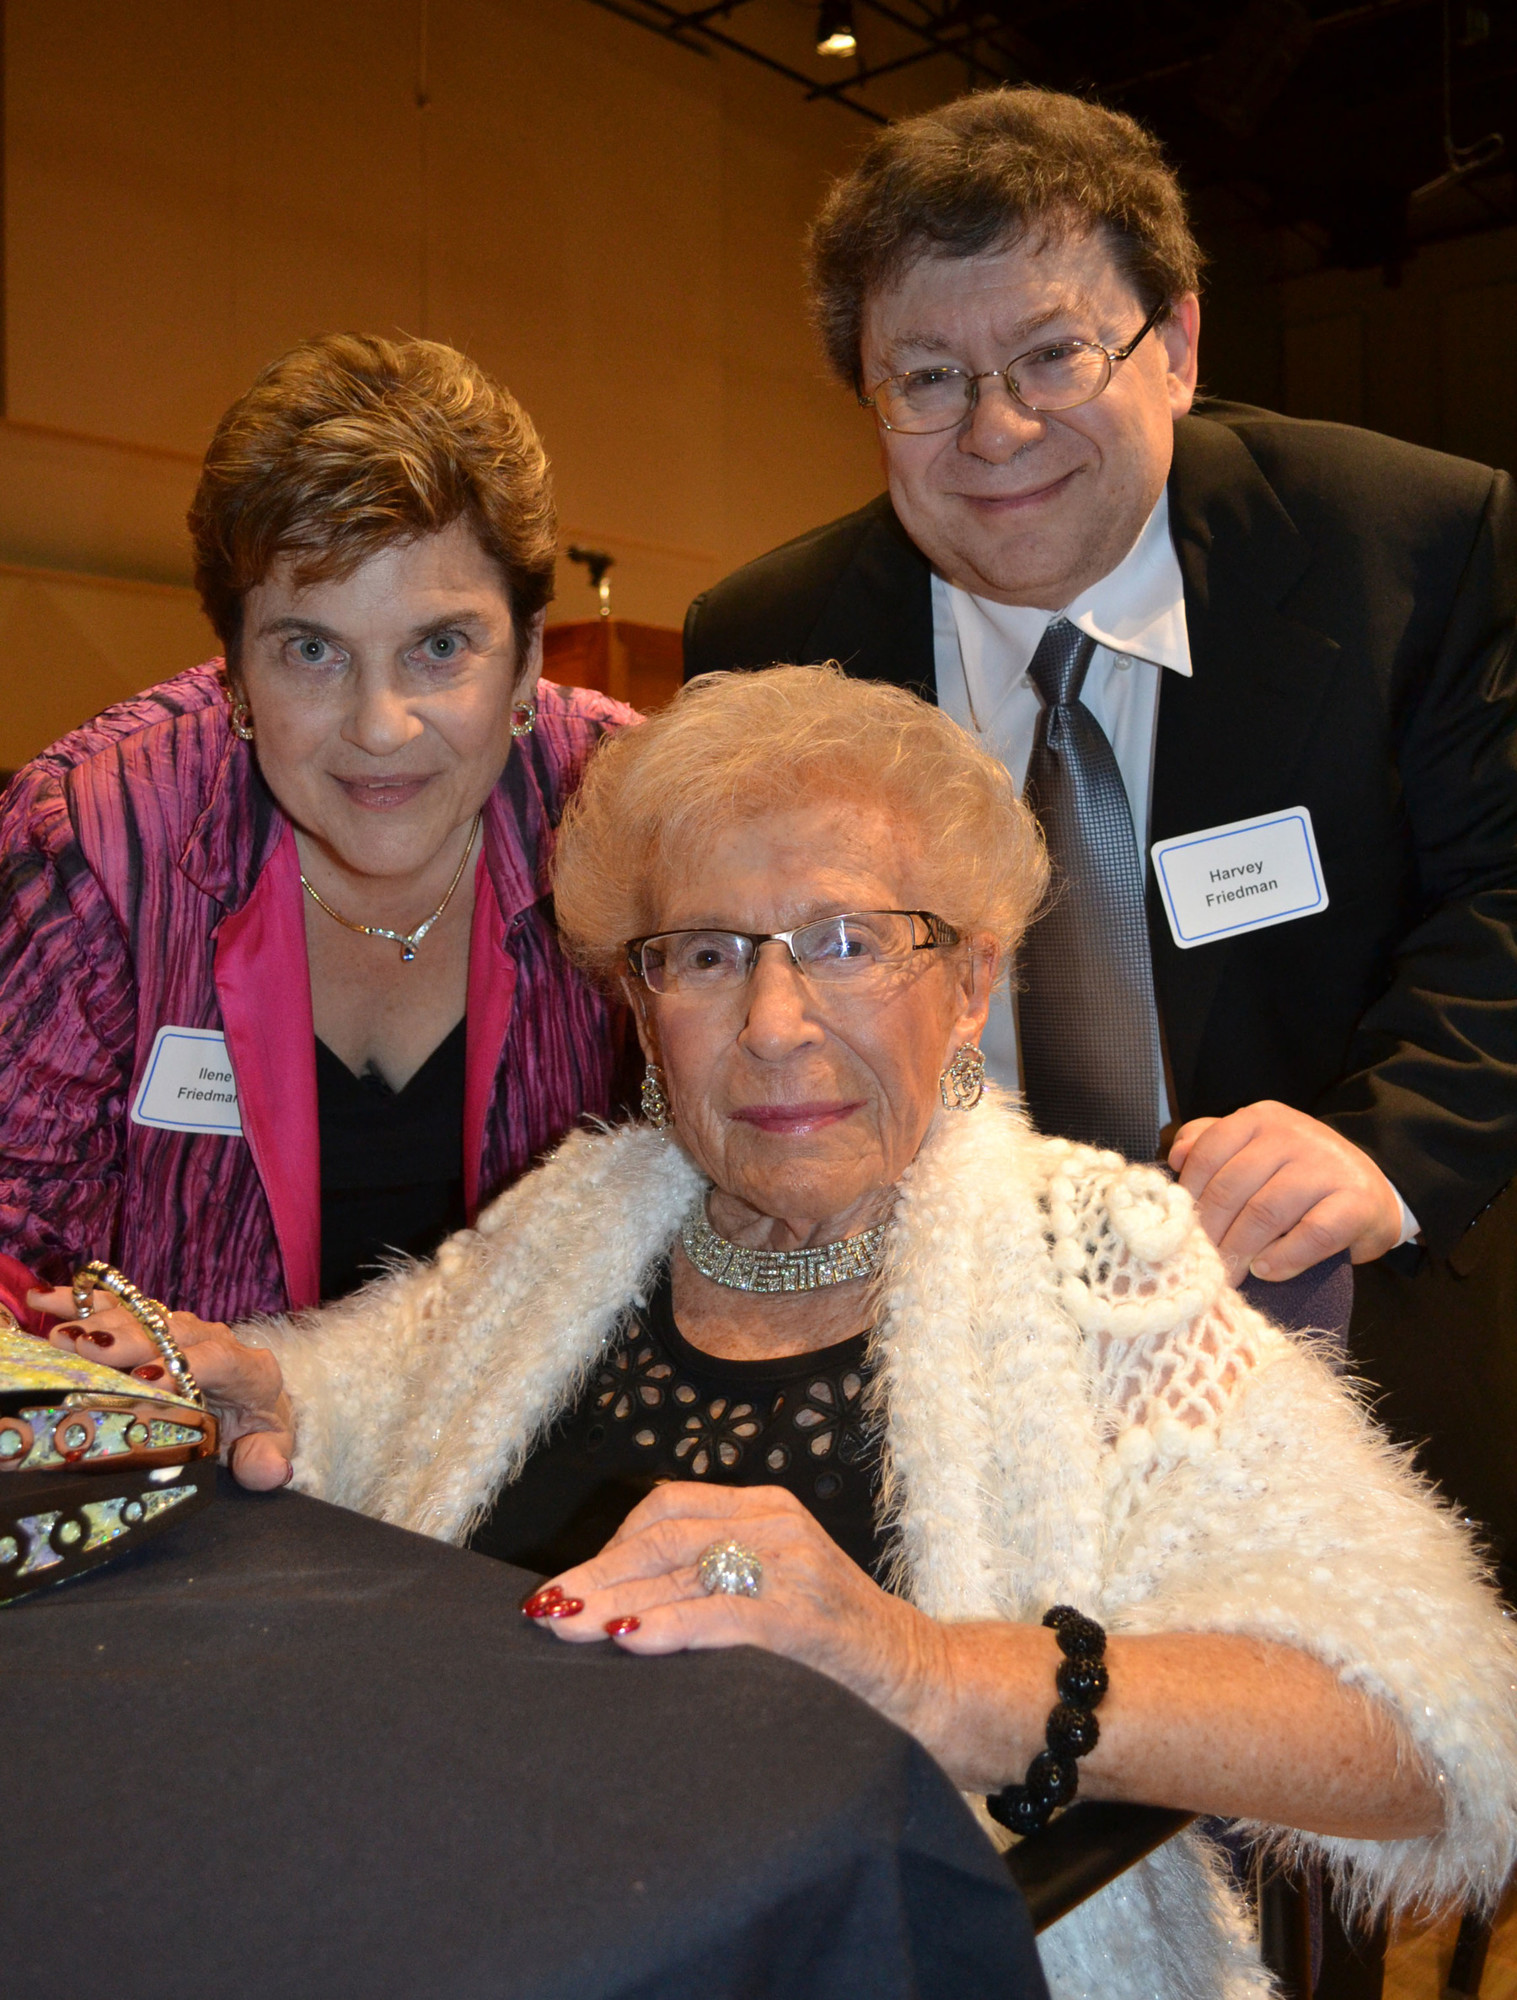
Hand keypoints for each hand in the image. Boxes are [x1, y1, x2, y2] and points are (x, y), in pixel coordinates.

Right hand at [28, 1286, 294, 1489]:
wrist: (255, 1406)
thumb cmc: (255, 1433)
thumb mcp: (267, 1450)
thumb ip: (266, 1460)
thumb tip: (271, 1471)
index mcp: (249, 1369)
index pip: (218, 1359)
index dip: (182, 1365)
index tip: (144, 1379)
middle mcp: (214, 1339)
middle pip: (173, 1331)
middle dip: (130, 1339)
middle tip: (89, 1349)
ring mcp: (182, 1327)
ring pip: (142, 1315)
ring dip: (101, 1321)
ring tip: (63, 1334)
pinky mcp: (154, 1323)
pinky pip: (118, 1306)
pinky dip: (82, 1303)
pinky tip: (45, 1301)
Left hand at [527, 1481, 948, 1736]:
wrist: (919, 1677)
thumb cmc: (832, 1643)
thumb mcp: (772, 1588)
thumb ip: (712, 1580)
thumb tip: (611, 1602)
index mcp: (766, 1508)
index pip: (668, 1507)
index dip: (611, 1544)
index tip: (569, 1584)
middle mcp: (777, 1524)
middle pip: (665, 1536)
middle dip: (598, 1573)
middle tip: (548, 1608)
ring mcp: (793, 1565)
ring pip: (685, 1569)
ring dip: (615, 1598)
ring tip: (569, 1624)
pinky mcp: (803, 1615)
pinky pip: (722, 1613)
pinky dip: (669, 1624)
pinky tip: (629, 1637)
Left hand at [1167, 1101, 1404, 1284]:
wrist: (1373, 1190)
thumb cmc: (1298, 1176)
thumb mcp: (1255, 1149)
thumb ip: (1211, 1144)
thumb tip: (1176, 1156)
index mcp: (1260, 1118)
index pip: (1208, 1154)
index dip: (1188, 1198)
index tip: (1179, 1231)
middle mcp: (1293, 1134)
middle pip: (1232, 1188)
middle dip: (1209, 1232)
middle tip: (1199, 1263)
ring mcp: (1327, 1166)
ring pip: (1266, 1212)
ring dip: (1240, 1250)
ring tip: (1227, 1274)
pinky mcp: (1358, 1201)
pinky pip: (1313, 1233)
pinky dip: (1285, 1257)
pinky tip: (1266, 1271)